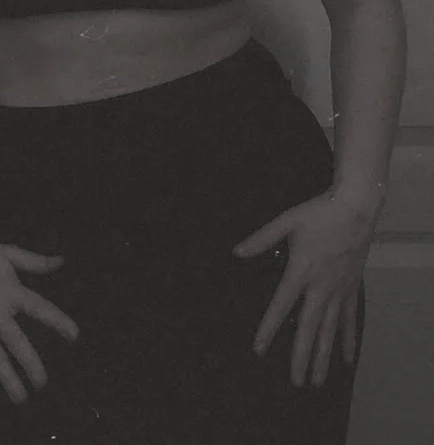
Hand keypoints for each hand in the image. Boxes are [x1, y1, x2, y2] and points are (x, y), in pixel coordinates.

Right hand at [0, 240, 79, 408]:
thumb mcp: (9, 253)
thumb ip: (35, 262)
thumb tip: (61, 261)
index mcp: (11, 293)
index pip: (39, 309)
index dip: (58, 321)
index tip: (74, 335)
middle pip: (16, 343)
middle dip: (31, 365)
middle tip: (42, 383)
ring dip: (8, 380)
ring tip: (21, 398)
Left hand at [232, 191, 374, 386]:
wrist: (355, 209)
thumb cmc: (318, 214)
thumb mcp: (286, 221)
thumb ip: (261, 238)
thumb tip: (236, 251)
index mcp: (300, 271)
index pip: (281, 306)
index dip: (269, 328)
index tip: (259, 349)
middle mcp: (320, 287)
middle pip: (309, 328)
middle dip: (301, 357)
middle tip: (296, 382)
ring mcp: (338, 290)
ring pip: (330, 330)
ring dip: (324, 356)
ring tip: (318, 381)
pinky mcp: (352, 288)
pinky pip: (350, 319)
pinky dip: (348, 340)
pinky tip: (347, 359)